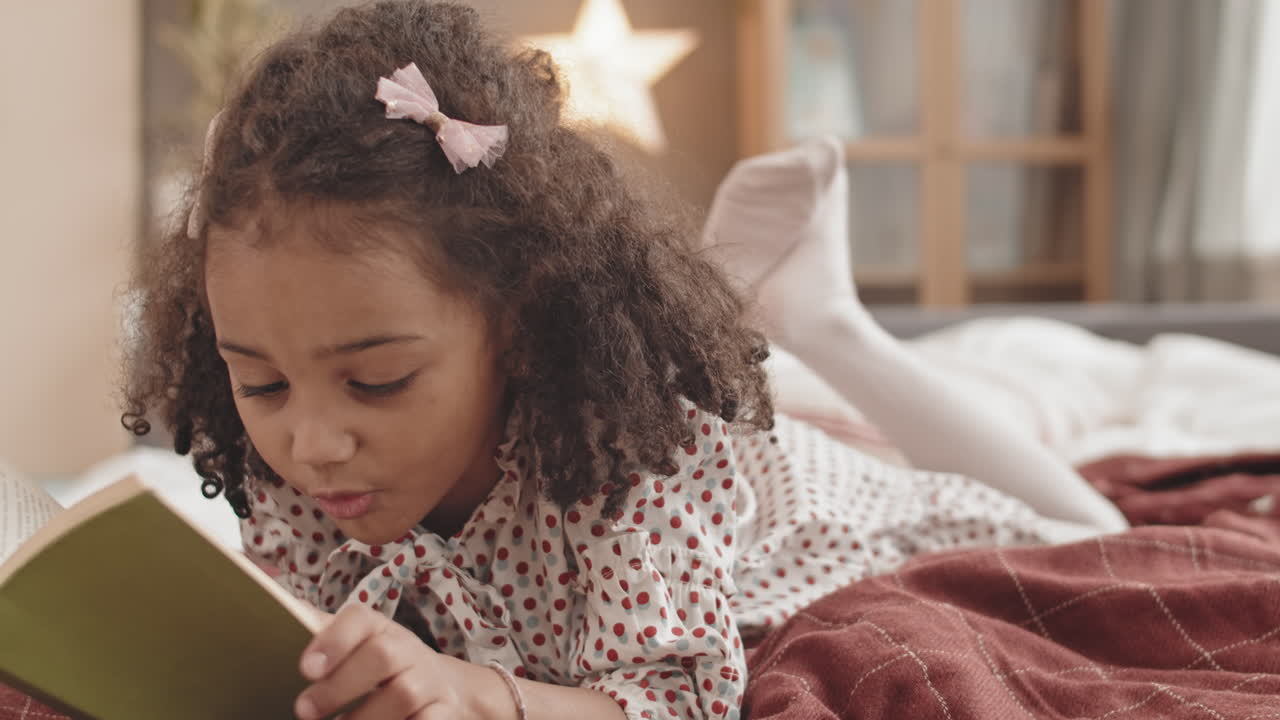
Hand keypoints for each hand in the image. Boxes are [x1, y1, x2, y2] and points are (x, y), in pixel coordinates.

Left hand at [294, 604, 493, 719]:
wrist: (440, 688)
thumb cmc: (381, 668)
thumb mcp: (356, 646)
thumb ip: (322, 632)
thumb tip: (282, 602)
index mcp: (380, 628)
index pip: (360, 619)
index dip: (334, 641)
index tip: (305, 669)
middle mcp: (408, 649)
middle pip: (382, 656)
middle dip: (341, 686)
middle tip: (304, 711)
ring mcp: (429, 681)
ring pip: (403, 695)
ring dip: (366, 718)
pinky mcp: (444, 712)